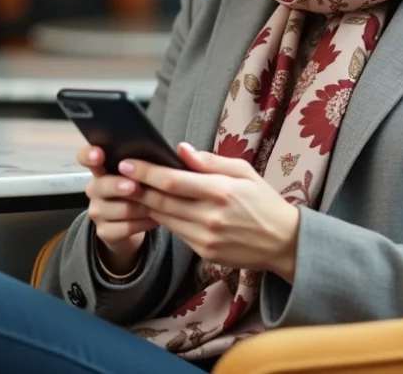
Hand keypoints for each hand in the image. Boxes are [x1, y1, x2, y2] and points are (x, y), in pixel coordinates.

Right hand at [78, 144, 156, 273]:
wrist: (129, 227)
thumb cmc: (139, 193)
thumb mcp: (140, 176)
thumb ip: (147, 164)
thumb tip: (174, 151)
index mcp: (102, 169)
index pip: (86, 157)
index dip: (90, 155)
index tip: (99, 155)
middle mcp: (95, 189)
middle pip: (102, 185)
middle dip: (119, 185)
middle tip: (135, 186)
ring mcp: (97, 211)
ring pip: (120, 208)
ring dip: (142, 207)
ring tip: (159, 205)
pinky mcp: (104, 232)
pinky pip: (126, 228)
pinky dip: (144, 223)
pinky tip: (155, 220)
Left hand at [122, 143, 300, 281]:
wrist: (284, 242)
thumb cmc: (264, 201)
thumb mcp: (244, 172)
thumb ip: (210, 161)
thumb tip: (180, 149)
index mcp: (221, 191)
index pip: (172, 181)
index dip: (146, 172)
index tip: (127, 163)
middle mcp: (211, 217)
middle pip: (162, 201)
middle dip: (137, 187)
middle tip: (119, 175)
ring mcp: (207, 238)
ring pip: (165, 219)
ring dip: (146, 204)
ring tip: (132, 188)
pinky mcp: (205, 253)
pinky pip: (176, 233)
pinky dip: (164, 219)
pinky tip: (157, 207)